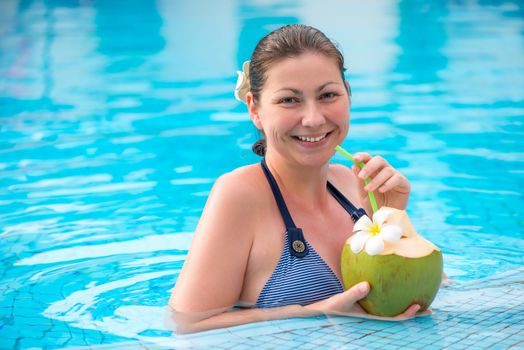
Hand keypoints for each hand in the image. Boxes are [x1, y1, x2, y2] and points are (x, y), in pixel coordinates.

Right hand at [305, 282, 427, 319]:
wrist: (322, 309)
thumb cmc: (332, 307)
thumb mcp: (342, 301)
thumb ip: (354, 293)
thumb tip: (367, 285)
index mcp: (372, 316)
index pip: (394, 318)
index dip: (408, 314)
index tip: (419, 306)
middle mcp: (375, 313)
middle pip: (398, 313)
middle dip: (414, 311)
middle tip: (430, 307)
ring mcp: (371, 308)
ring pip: (391, 305)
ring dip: (404, 301)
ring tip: (418, 294)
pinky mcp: (366, 301)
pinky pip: (382, 297)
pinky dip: (391, 292)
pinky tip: (394, 282)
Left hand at [352, 153, 410, 210]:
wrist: (385, 220)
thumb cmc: (374, 205)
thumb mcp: (363, 193)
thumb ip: (360, 181)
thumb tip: (354, 165)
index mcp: (374, 171)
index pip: (369, 158)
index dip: (362, 156)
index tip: (354, 159)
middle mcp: (385, 171)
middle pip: (379, 160)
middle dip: (369, 166)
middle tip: (361, 176)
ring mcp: (395, 176)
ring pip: (387, 170)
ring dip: (376, 180)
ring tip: (369, 190)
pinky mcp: (404, 183)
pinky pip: (397, 178)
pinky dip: (387, 183)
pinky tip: (381, 190)